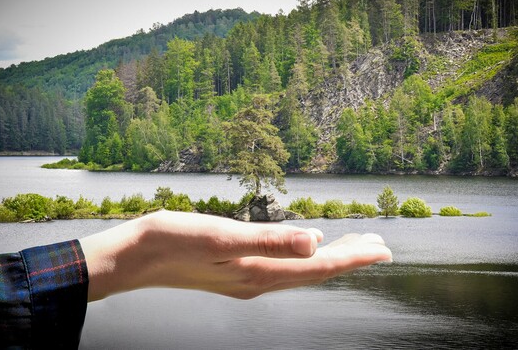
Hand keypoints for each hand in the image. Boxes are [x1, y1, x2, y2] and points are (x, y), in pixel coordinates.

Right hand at [80, 210, 391, 300]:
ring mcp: (246, 278)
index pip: (318, 267)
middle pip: (315, 270)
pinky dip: (304, 256)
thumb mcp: (221, 236)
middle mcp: (258, 280)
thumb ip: (269, 240)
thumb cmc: (173, 242)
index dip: (353, 258)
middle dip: (349, 258)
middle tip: (379, 245)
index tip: (383, 248)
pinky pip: (283, 266)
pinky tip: (305, 246)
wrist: (135, 257)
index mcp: (259, 273)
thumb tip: (315, 242)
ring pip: (301, 269)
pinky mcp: (235, 270)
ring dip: (330, 257)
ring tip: (352, 246)